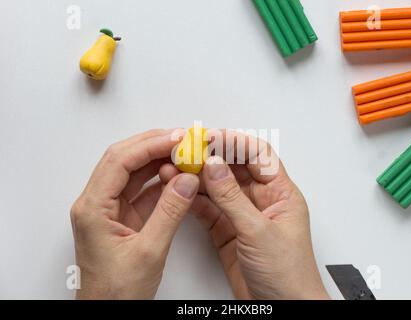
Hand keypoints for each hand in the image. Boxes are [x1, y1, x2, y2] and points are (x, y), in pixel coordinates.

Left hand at [70, 129, 198, 299]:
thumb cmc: (116, 292)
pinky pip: (141, 191)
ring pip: (133, 173)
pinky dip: (160, 181)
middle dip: (153, 145)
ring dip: (158, 161)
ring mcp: (109, 210)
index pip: (120, 162)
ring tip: (183, 153)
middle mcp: (97, 204)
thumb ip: (170, 213)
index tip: (176, 138)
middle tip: (182, 139)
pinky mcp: (123, 218)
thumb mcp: (149, 252)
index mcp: (93, 208)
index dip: (149, 145)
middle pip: (123, 160)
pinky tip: (177, 176)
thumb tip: (187, 180)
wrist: (107, 314)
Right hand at [161, 131, 328, 299]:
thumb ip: (232, 198)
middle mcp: (262, 201)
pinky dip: (194, 200)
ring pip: (219, 188)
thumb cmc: (288, 274)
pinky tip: (181, 191)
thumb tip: (213, 167)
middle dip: (212, 157)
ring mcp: (243, 216)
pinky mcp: (228, 232)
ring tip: (178, 167)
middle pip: (235, 168)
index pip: (258, 156)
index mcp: (281, 194)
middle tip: (188, 149)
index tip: (211, 136)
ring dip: (199, 178)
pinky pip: (209, 209)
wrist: (283, 309)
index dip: (234, 142)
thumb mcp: (259, 231)